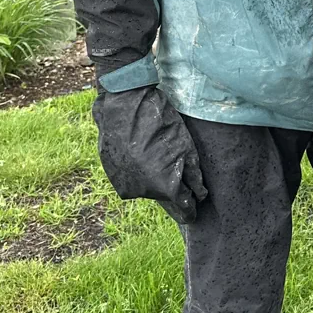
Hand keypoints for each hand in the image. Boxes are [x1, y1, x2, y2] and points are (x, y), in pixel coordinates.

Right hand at [92, 85, 207, 222]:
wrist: (124, 104)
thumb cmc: (160, 123)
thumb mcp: (185, 147)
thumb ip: (194, 176)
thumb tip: (200, 195)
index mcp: (165, 187)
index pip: (183, 207)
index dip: (191, 207)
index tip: (196, 206)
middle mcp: (143, 192)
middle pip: (165, 197)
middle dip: (172, 187)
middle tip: (175, 167)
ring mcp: (125, 184)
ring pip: (147, 188)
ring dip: (154, 178)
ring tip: (156, 154)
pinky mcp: (112, 175)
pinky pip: (132, 179)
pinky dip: (139, 171)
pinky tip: (142, 153)